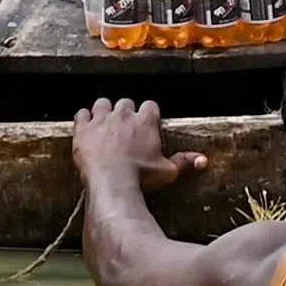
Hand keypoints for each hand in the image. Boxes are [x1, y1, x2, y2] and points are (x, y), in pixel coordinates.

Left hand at [75, 95, 197, 196]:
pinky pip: (82, 114)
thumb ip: (184, 162)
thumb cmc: (141, 177)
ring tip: (105, 123)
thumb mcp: (168, 171)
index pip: (150, 106)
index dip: (149, 114)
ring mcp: (101, 119)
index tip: (147, 124)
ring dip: (104, 111)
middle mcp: (124, 114)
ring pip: (102, 103)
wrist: (112, 183)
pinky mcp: (83, 128)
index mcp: (145, 121)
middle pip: (126, 102)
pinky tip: (86, 127)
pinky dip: (84, 119)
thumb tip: (203, 160)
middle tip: (125, 128)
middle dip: (126, 112)